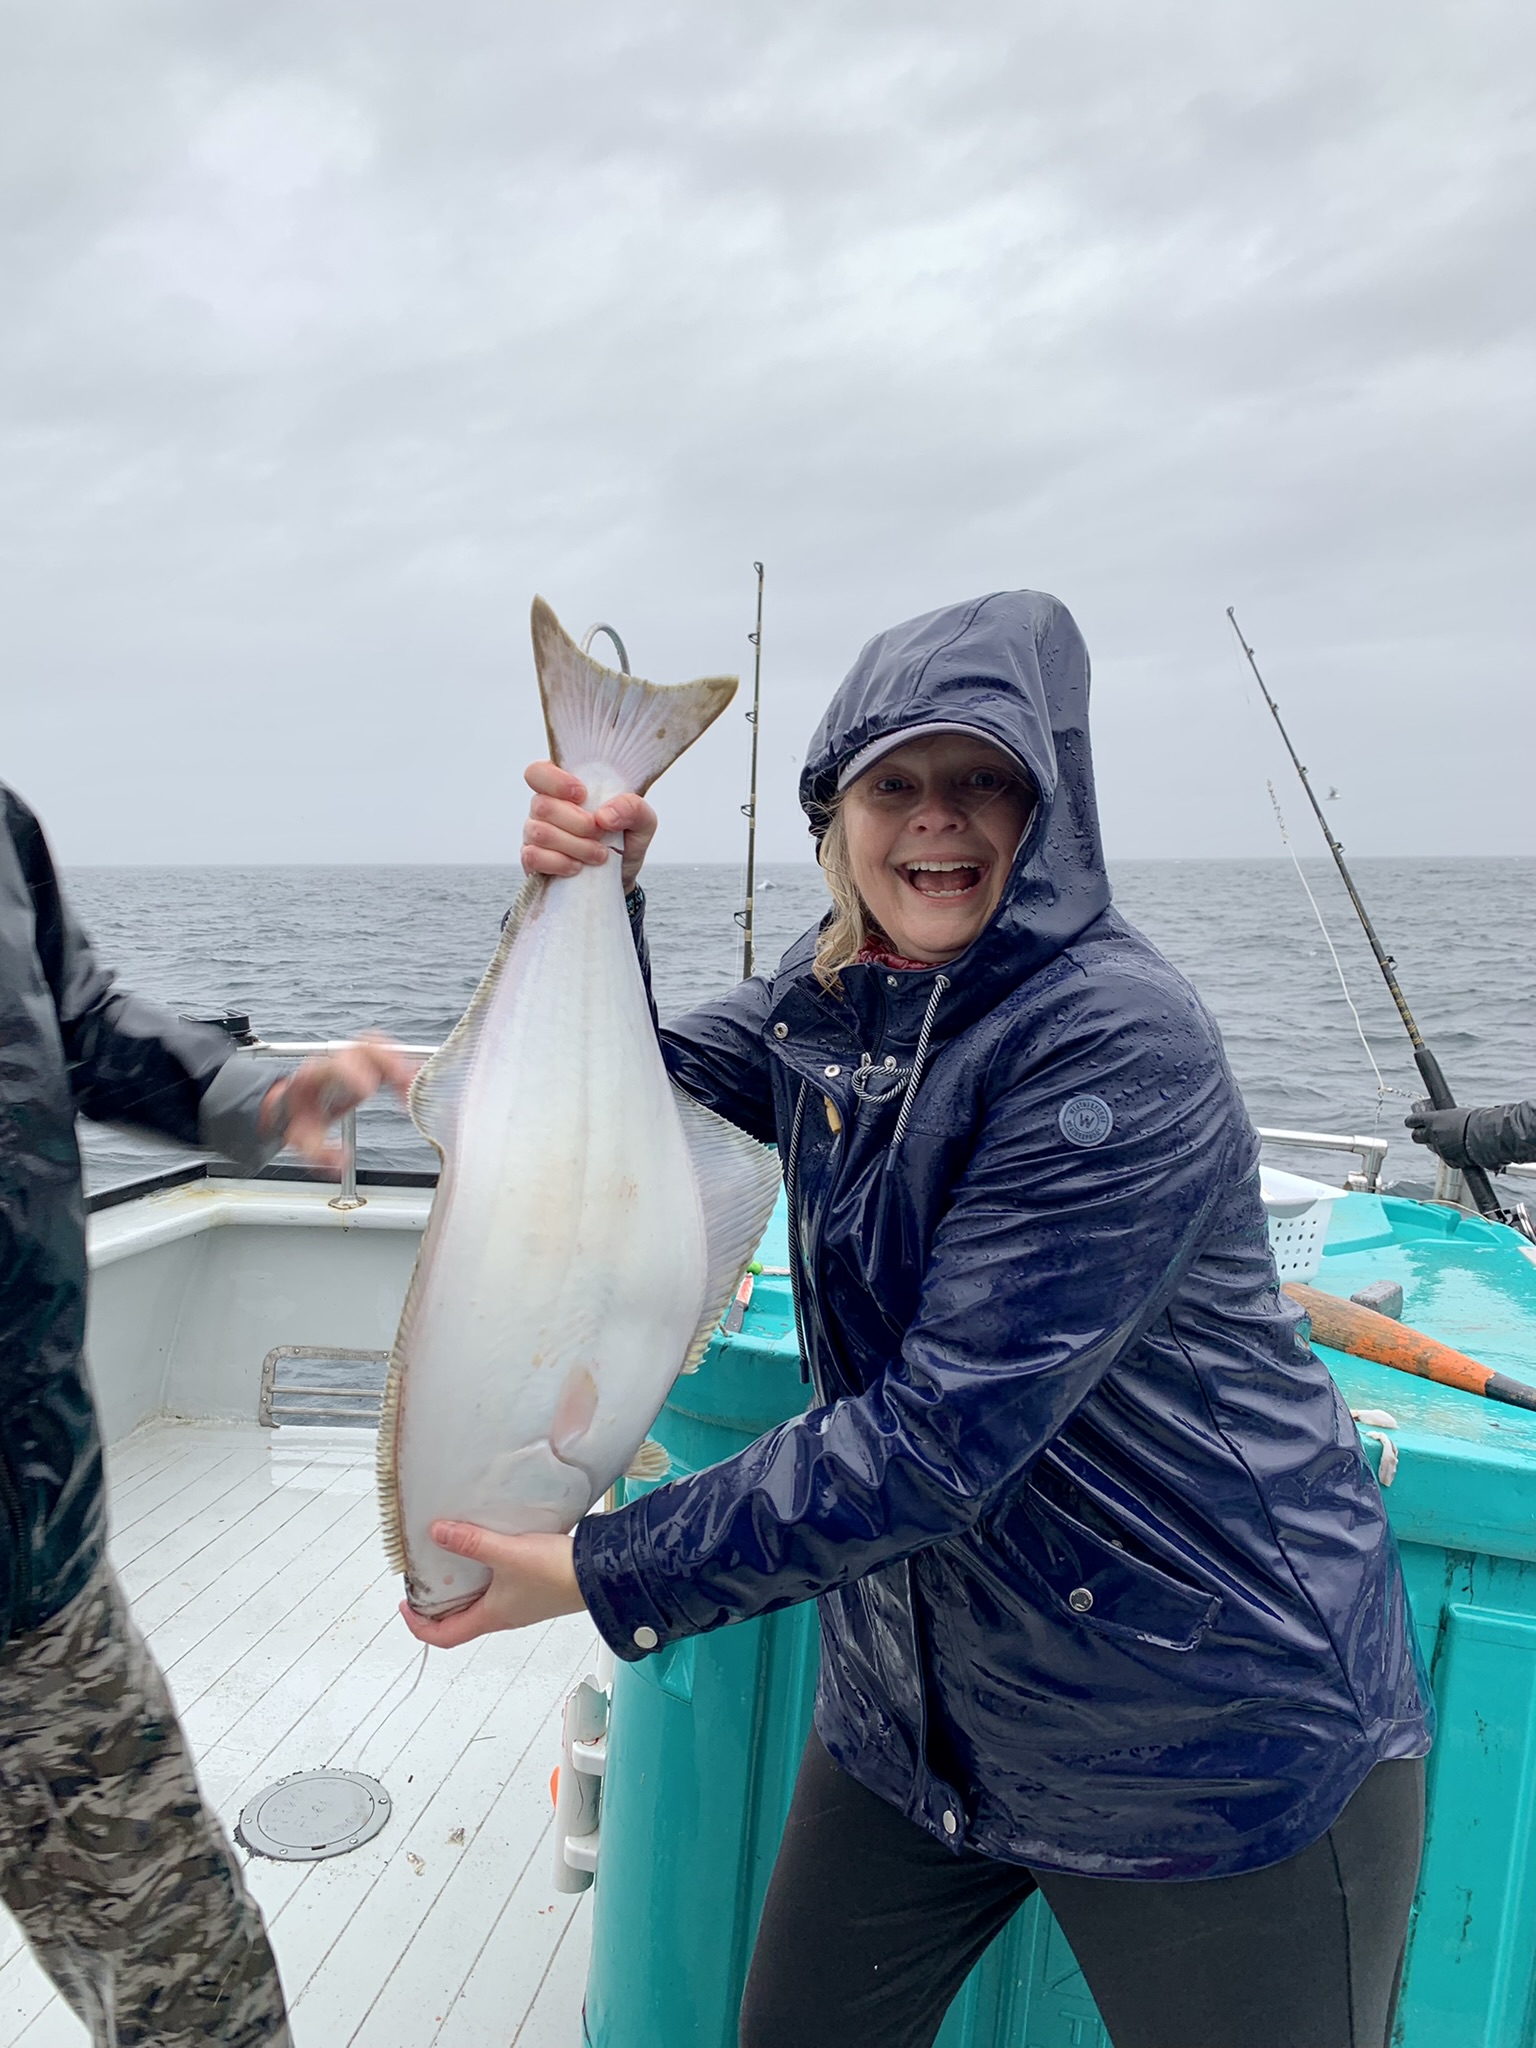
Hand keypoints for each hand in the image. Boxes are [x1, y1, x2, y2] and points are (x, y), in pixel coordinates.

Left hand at [262, 1035, 415, 1171]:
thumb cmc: (297, 1116)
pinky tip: (414, 1077)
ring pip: (377, 1046)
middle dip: (387, 1063)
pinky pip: (384, 1052)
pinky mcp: (362, 1064)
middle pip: (363, 1048)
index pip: (336, 1066)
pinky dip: (402, 1061)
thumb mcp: (302, 1140)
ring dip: (399, 1061)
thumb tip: (342, 1161)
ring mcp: (348, 1061)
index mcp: (315, 1077)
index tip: (369, 1091)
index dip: (354, 1074)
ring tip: (412, 1084)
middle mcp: (333, 1063)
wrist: (292, 1104)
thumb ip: (320, 1153)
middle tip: (404, 1085)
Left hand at [398, 1524, 586, 1648]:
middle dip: (437, 1604)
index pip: (443, 1636)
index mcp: (491, 1617)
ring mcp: (520, 1603)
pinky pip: (500, 1588)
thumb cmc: (556, 1574)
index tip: (406, 1605)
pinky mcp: (535, 1589)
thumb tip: (438, 1532)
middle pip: (459, 1621)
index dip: (418, 1626)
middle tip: (425, 1580)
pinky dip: (485, 1575)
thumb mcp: (506, 1554)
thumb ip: (471, 1542)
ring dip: (462, 1588)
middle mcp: (504, 1615)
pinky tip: (489, 1550)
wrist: (599, 1573)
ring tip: (452, 1560)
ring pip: (480, 1604)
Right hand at [522, 761, 657, 894]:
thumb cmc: (625, 840)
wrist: (620, 877)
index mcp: (564, 787)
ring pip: (540, 832)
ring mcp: (534, 833)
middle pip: (542, 805)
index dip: (556, 782)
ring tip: (599, 854)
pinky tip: (577, 866)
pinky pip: (532, 857)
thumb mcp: (642, 821)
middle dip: (577, 823)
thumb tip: (605, 815)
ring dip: (575, 846)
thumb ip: (633, 808)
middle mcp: (544, 807)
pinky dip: (559, 863)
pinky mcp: (532, 859)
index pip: (538, 772)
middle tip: (600, 833)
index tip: (583, 795)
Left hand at [1404, 1100, 1472, 1168]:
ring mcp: (1439, 1148)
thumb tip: (1446, 1119)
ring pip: (1432, 1147)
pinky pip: (1446, 1157)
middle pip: (1416, 1136)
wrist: (1486, 1136)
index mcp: (1433, 1119)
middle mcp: (1433, 1134)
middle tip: (1425, 1133)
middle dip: (1419, 1135)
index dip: (1412, 1122)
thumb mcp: (1457, 1114)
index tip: (1412, 1122)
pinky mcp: (1448, 1160)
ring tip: (1451, 1139)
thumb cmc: (1475, 1120)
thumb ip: (1447, 1119)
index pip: (1413, 1120)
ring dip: (1437, 1144)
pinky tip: (1461, 1149)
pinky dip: (1450, 1154)